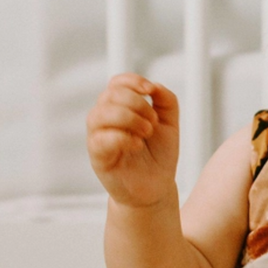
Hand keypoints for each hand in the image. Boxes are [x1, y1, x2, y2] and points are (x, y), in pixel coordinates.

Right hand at [87, 74, 179, 207]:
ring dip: (129, 118)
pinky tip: (137, 145)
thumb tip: (153, 86)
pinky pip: (100, 139)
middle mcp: (105, 119)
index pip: (117, 83)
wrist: (157, 186)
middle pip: (110, 95)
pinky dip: (122, 137)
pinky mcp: (97, 157)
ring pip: (100, 114)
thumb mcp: (170, 123)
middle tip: (153, 123)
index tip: (150, 91)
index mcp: (120, 108)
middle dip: (137, 104)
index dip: (132, 81)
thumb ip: (166, 101)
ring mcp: (98, 137)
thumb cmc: (159, 154)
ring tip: (146, 132)